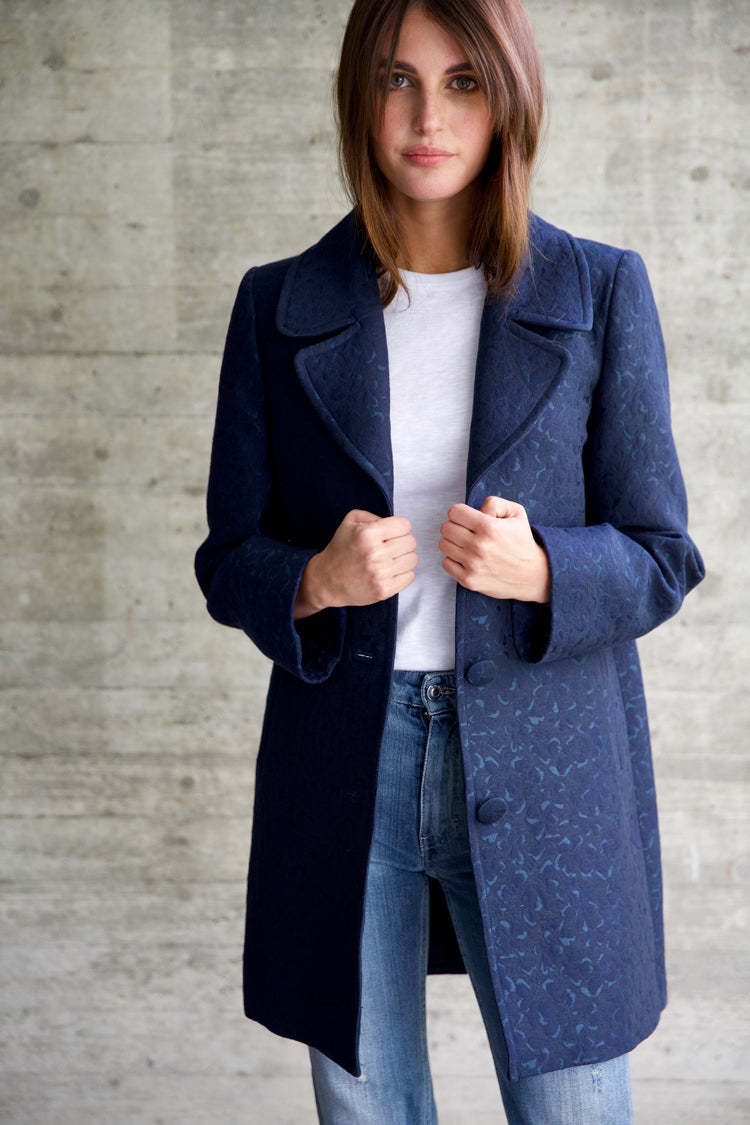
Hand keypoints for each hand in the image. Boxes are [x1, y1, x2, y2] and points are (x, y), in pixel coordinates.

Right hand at [294, 510, 417, 619]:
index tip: (390, 533)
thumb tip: (395, 525)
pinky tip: (390, 571)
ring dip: (404, 557)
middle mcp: (375, 554)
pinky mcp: (384, 590)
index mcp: (367, 534)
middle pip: (411, 542)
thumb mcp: (350, 522)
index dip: (398, 527)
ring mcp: (380, 574)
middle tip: (389, 547)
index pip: (404, 525)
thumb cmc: (340, 549)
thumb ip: (374, 516)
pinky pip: (410, 576)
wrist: (326, 580)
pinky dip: (403, 573)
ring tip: (390, 559)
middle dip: (402, 542)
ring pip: (413, 559)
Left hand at [439, 496, 549, 602]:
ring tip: (467, 544)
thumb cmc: (522, 542)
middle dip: (455, 526)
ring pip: (444, 545)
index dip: (460, 513)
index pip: (454, 512)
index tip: (466, 518)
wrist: (533, 575)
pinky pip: (446, 563)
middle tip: (466, 531)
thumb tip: (476, 509)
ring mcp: (473, 565)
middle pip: (446, 528)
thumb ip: (494, 503)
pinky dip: (453, 560)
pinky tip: (466, 558)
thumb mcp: (516, 512)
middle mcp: (479, 546)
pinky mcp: (469, 580)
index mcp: (489, 527)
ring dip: (453, 543)